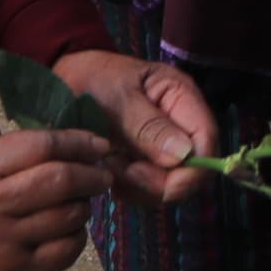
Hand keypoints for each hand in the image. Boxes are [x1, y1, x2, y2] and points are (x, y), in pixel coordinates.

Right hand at [0, 128, 111, 270]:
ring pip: (70, 216)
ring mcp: (4, 244)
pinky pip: (66, 252)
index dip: (78, 141)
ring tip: (82, 202)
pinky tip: (69, 232)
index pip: (40, 146)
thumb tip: (63, 143)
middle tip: (103, 173)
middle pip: (61, 180)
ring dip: (85, 206)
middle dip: (92, 174)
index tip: (99, 144)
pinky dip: (77, 238)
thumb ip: (5, 156)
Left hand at [51, 48, 215, 205]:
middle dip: (157, 181)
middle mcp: (181, 124)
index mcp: (182, 98)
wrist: (64, 82)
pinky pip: (150, 190)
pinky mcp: (149, 163)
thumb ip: (148, 126)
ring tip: (108, 164)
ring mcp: (166, 146)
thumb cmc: (92, 79)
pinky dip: (129, 188)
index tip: (147, 177)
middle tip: (118, 169)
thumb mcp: (117, 97)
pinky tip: (107, 170)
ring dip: (138, 186)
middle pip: (192, 170)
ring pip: (171, 185)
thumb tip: (184, 155)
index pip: (206, 140)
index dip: (190, 169)